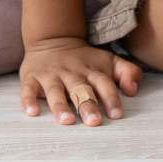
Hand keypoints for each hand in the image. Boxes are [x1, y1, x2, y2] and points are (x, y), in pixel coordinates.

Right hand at [19, 36, 140, 124]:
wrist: (52, 39)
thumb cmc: (85, 59)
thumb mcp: (109, 61)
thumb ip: (127, 72)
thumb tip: (134, 89)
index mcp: (92, 71)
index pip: (104, 84)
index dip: (110, 98)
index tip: (116, 114)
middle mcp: (72, 73)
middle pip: (81, 89)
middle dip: (88, 105)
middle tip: (94, 122)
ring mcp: (51, 75)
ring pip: (55, 91)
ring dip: (60, 106)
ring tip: (66, 120)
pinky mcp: (32, 77)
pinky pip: (28, 89)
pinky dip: (28, 100)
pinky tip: (32, 112)